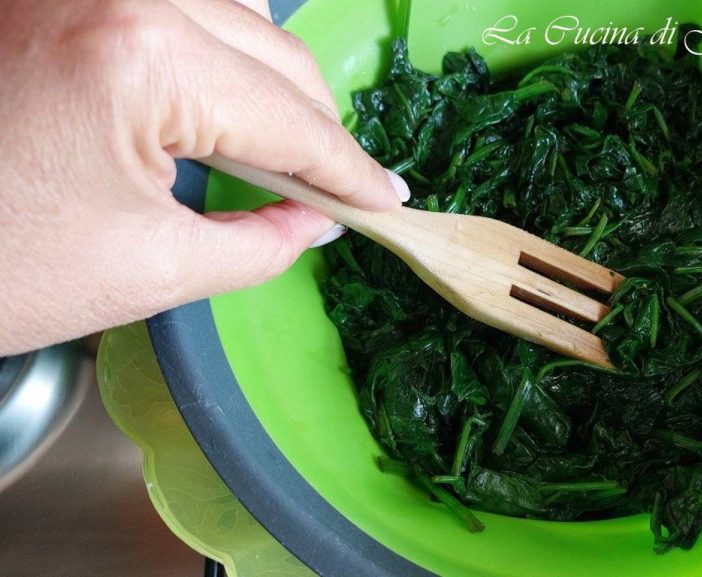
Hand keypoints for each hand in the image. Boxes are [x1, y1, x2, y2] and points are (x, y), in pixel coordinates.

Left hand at [0, 0, 409, 354]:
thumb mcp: (146, 271)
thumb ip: (260, 245)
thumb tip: (316, 222)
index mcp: (144, 55)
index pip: (291, 120)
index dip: (349, 172)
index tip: (383, 200)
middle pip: (275, 52)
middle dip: (317, 128)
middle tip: (336, 190)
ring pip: (234, 15)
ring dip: (270, 84)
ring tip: (279, 151)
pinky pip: (174, 7)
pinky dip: (213, 51)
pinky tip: (215, 102)